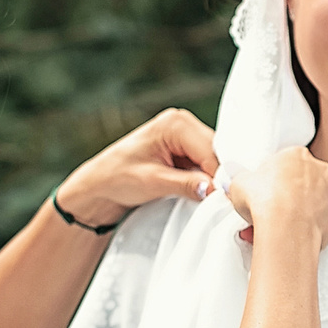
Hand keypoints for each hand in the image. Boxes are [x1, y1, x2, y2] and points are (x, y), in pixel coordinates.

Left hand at [54, 108, 219, 226]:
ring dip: (214, 180)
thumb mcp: (153, 182)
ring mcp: (185, 136)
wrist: (100, 184)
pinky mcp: (185, 150)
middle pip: (217, 153)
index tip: (228, 200)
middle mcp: (183, 123)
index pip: (211, 150)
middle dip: (219, 178)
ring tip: (214, 201)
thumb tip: (215, 189)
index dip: (221, 176)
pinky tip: (205, 194)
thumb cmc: (117, 177)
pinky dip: (207, 180)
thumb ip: (186, 184)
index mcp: (175, 123)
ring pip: (214, 160)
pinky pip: (206, 165)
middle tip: (223, 204)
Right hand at [224, 148, 327, 254]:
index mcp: (298, 155)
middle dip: (290, 193)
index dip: (274, 176)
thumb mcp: (239, 183)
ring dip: (302, 211)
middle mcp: (320, 172)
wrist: (286, 229)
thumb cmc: (267, 201)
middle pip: (304, 180)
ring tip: (281, 224)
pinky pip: (320, 223)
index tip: (265, 187)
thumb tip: (236, 179)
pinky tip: (293, 234)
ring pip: (316, 202)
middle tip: (272, 206)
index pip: (287, 161)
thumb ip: (240, 178)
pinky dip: (309, 229)